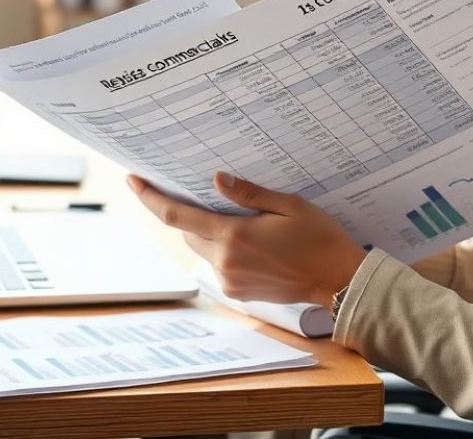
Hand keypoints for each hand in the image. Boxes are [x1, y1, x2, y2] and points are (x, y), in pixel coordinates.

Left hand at [128, 172, 367, 306]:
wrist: (339, 281)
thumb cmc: (319, 239)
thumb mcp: (288, 205)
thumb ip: (249, 193)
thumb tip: (215, 180)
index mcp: (233, 236)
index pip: (177, 217)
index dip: (151, 198)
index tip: (133, 181)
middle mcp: (225, 261)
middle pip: (187, 233)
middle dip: (186, 212)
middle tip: (194, 191)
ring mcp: (230, 280)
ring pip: (202, 249)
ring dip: (207, 231)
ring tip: (234, 216)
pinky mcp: (239, 291)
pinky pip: (219, 264)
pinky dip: (223, 248)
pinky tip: (248, 238)